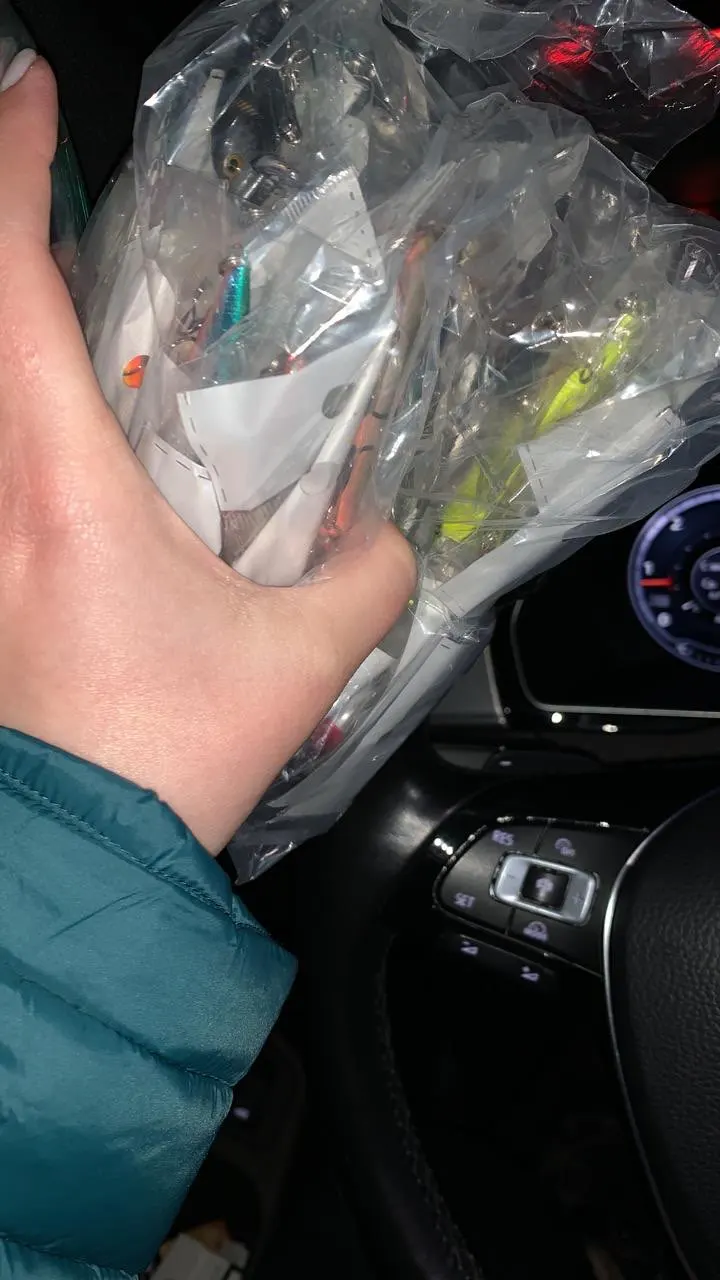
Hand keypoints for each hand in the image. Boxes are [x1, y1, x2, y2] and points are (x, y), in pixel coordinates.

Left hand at [0, 54, 414, 852]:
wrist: (77, 855)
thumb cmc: (162, 758)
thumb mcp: (301, 661)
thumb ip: (368, 578)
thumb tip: (387, 540)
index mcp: (58, 486)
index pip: (10, 286)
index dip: (9, 168)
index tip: (29, 95)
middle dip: (7, 233)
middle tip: (51, 188)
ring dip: (16, 325)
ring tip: (67, 294)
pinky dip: (16, 403)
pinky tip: (64, 422)